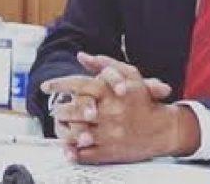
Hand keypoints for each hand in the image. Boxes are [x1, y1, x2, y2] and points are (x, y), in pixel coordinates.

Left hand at [41, 54, 199, 163]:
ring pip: (74, 132)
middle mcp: (107, 112)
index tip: (46, 86)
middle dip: (61, 109)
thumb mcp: (130, 74)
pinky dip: (72, 151)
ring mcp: (107, 134)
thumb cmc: (143, 100)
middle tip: (57, 109)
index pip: (78, 85)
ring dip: (64, 129)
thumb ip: (104, 63)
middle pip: (73, 110)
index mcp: (110, 92)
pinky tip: (68, 147)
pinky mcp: (108, 152)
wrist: (163, 129)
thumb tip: (81, 56)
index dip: (58, 84)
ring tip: (62, 125)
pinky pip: (83, 153)